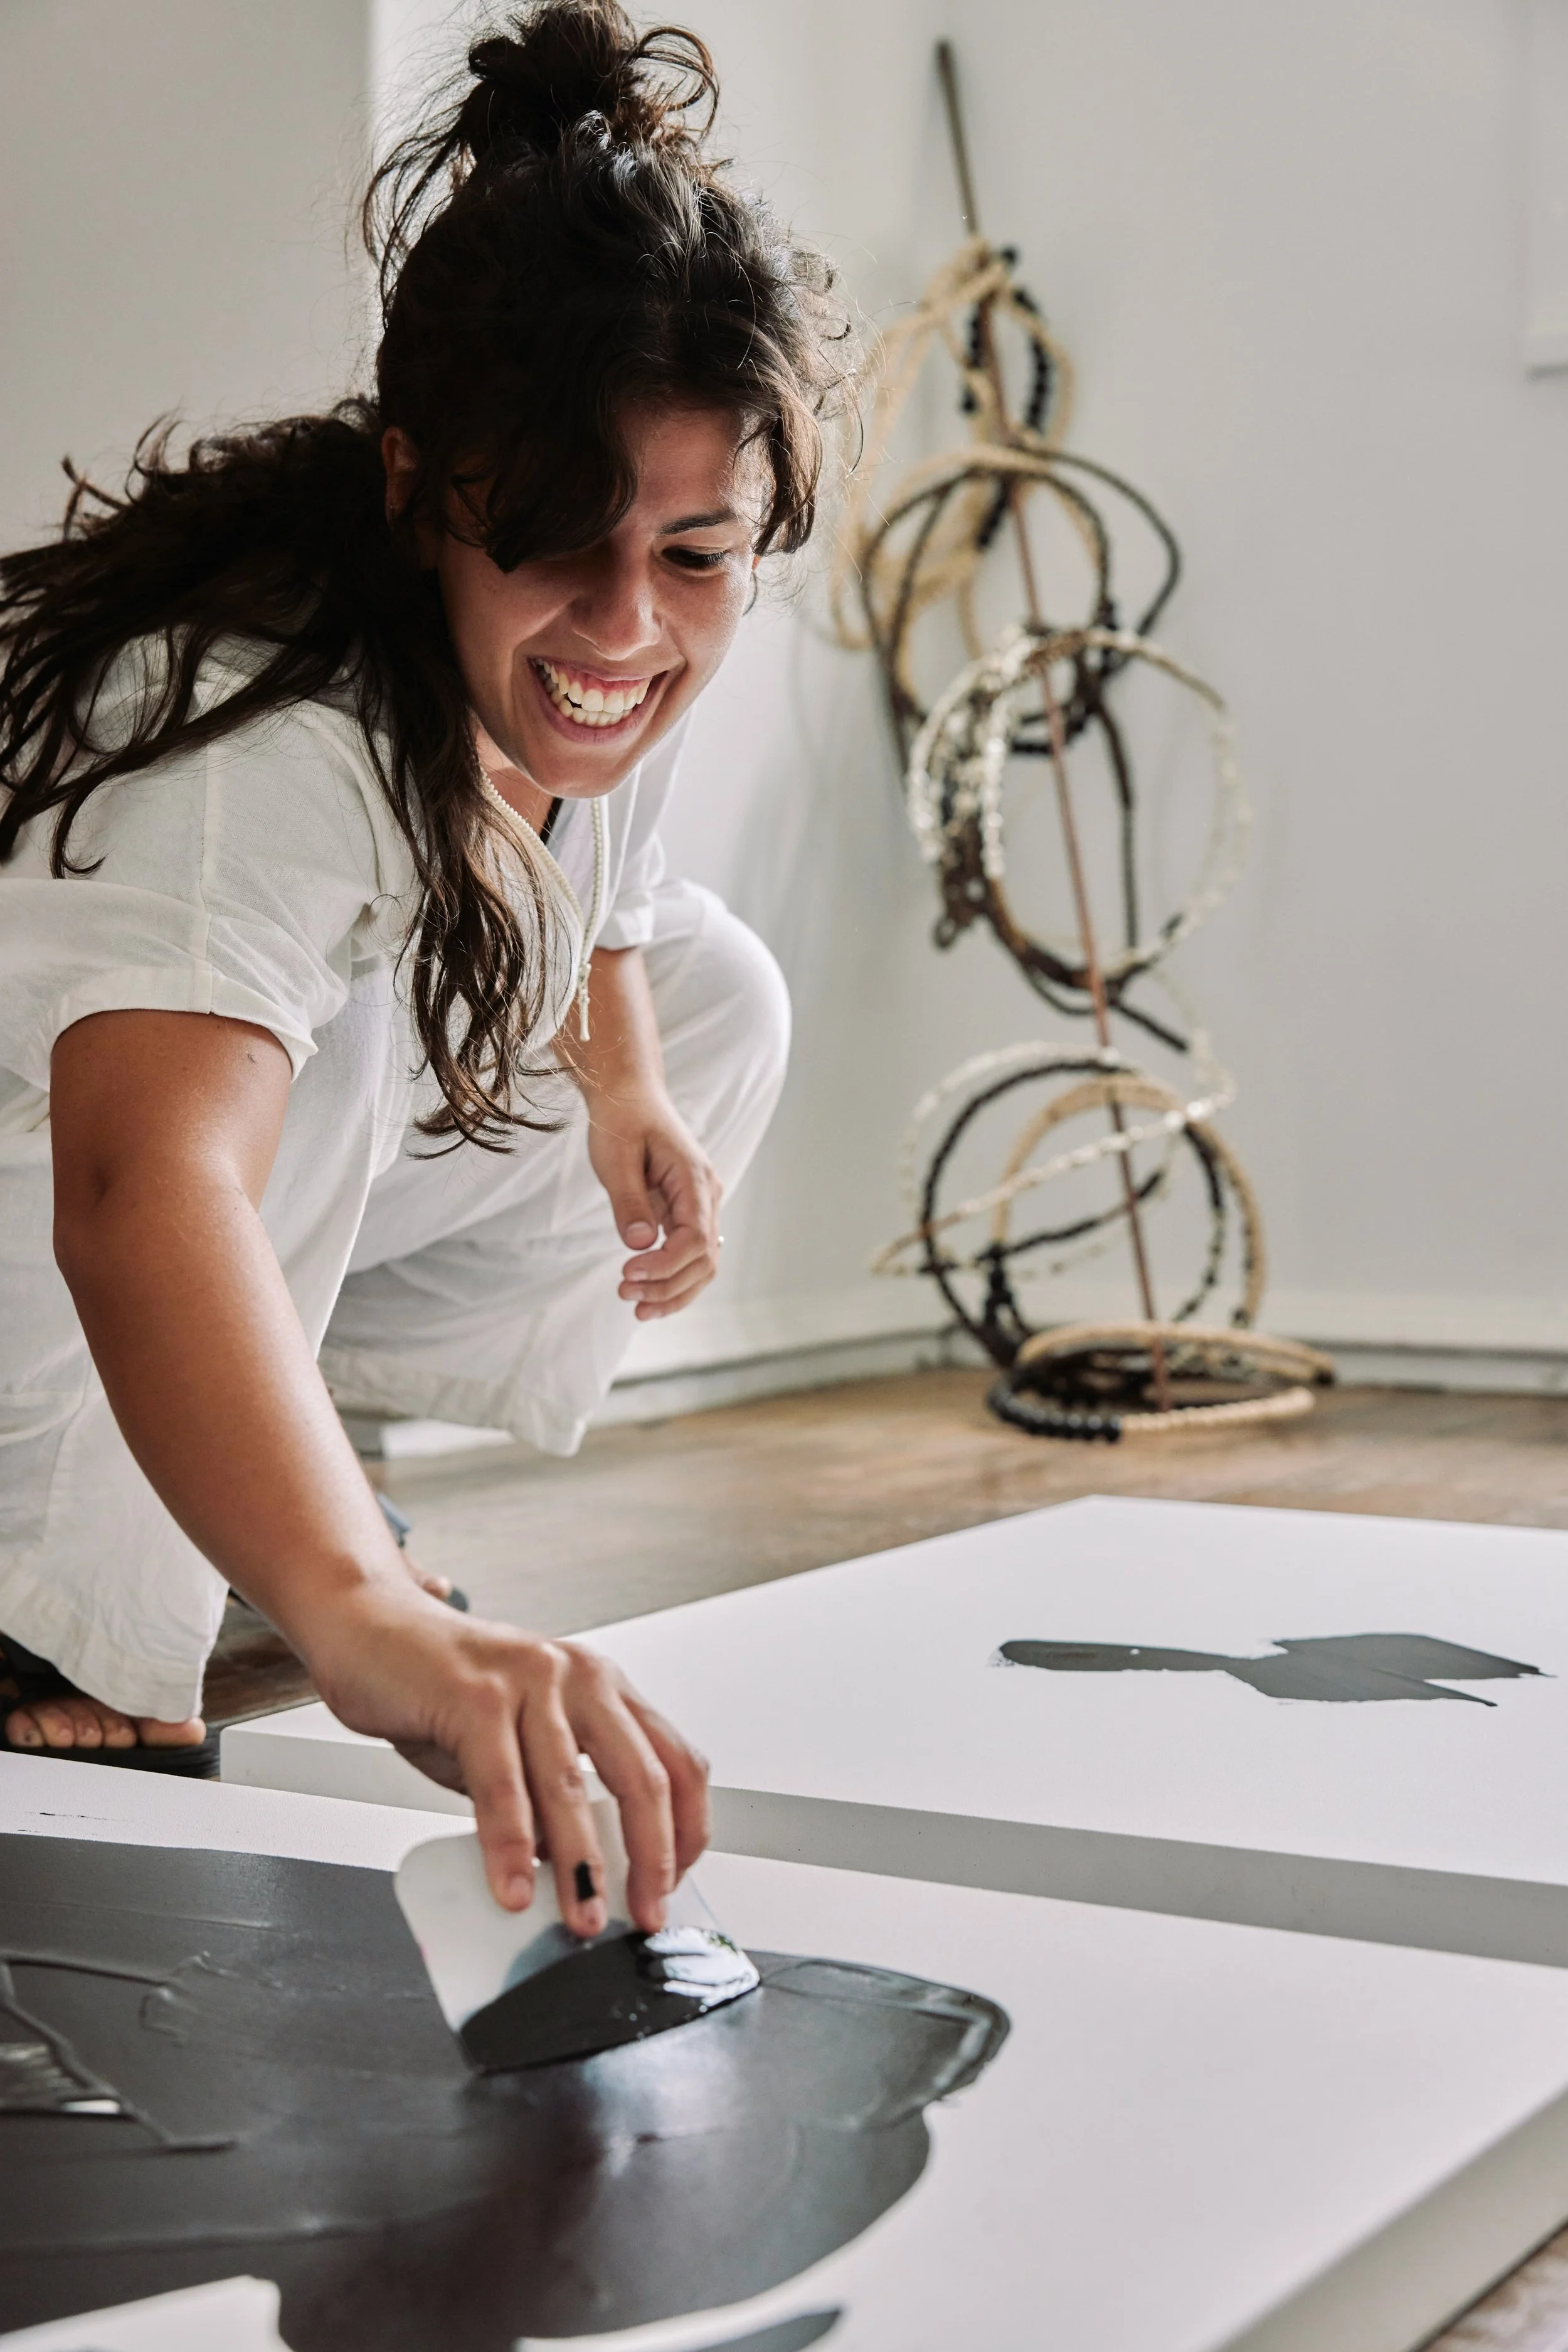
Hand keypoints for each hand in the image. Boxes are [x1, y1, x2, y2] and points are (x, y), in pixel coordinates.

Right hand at [306, 1586, 709, 1929]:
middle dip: (651, 1858)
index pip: (677, 1762)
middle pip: (643, 1777)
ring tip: (582, 1917)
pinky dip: (510, 1845)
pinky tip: (512, 1885)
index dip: (686, 1830)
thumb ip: (550, 1796)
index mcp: (602, 1686)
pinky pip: (501, 1783)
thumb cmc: (445, 1686)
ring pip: (570, 1786)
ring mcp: (528, 1680)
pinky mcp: (474, 1694)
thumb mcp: (517, 1740)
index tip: (673, 1884)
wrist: (370, 1625)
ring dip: (582, 1865)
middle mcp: (577, 1676)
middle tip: (645, 1914)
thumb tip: (575, 1869)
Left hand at [588, 1086, 722, 1318]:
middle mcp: (706, 1196)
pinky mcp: (686, 1213)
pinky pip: (690, 1255)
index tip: (628, 1274)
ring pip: (702, 1264)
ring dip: (673, 1291)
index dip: (665, 1266)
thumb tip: (639, 1244)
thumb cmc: (622, 1120)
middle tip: (625, 1295)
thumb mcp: (616, 1157)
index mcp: (694, 1179)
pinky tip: (647, 1294)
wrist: (629, 1096)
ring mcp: (700, 1206)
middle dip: (668, 1287)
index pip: (694, 1239)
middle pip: (704, 1259)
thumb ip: (629, 1201)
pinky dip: (672, 1279)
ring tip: (635, 1305)